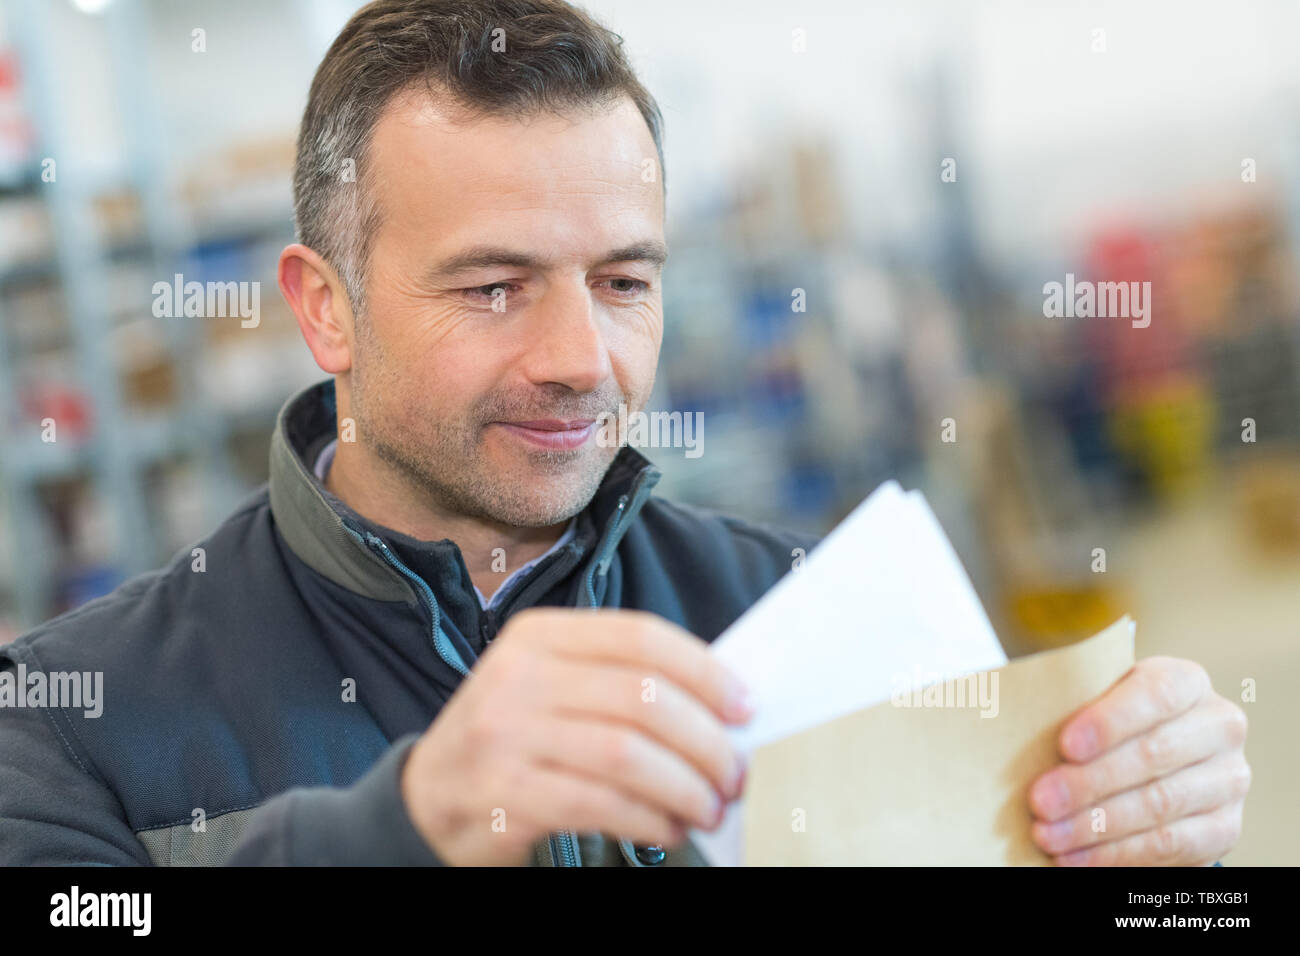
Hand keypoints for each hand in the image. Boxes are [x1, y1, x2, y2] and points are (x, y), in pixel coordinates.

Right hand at [399, 607, 752, 864]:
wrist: (428, 798)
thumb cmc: (512, 740)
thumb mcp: (550, 688)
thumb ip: (618, 683)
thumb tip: (718, 706)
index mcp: (539, 636)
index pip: (640, 637)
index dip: (704, 672)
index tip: (744, 708)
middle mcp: (518, 676)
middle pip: (642, 697)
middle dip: (705, 741)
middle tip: (735, 773)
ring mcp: (506, 734)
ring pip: (627, 753)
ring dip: (685, 786)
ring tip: (709, 806)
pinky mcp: (503, 793)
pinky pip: (600, 803)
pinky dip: (648, 819)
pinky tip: (667, 828)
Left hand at [1028, 656, 1249, 864]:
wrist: (1158, 755)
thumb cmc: (1114, 720)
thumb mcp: (1100, 698)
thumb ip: (1075, 705)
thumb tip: (1015, 724)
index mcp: (1187, 681)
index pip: (1155, 695)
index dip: (1109, 722)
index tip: (1064, 745)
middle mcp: (1219, 727)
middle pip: (1153, 755)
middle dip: (1089, 783)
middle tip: (1040, 801)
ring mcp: (1229, 779)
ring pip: (1160, 804)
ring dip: (1097, 826)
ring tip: (1048, 834)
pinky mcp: (1225, 826)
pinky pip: (1171, 845)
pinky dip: (1118, 854)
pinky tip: (1077, 857)